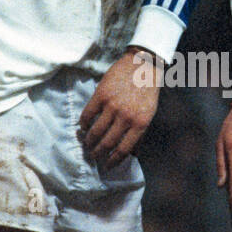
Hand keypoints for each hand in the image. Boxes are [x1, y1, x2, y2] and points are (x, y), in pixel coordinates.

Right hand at [79, 48, 162, 165]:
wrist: (143, 65)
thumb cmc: (147, 91)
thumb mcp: (149, 115)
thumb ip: (141, 135)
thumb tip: (133, 155)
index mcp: (140, 124)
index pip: (123, 149)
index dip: (113, 161)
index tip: (106, 166)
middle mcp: (126, 117)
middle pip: (107, 143)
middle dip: (98, 153)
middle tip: (93, 156)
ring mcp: (112, 105)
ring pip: (95, 131)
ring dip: (88, 141)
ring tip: (86, 144)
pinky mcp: (101, 95)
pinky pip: (87, 114)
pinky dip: (83, 123)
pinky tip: (82, 127)